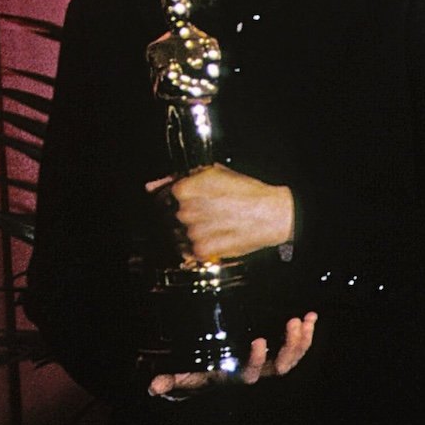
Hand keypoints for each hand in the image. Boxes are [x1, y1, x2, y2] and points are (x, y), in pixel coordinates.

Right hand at [147, 311, 317, 397]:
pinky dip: (307, 333)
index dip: (256, 360)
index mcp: (238, 376)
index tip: (258, 341)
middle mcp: (259, 372)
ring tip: (304, 319)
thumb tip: (154, 386)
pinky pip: (299, 347)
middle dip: (290, 346)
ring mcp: (272, 363)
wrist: (217, 373)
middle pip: (281, 366)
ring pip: (294, 357)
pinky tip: (312, 317)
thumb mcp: (187, 374)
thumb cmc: (202, 371)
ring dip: (302, 339)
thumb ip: (172, 378)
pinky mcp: (281, 351)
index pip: (251, 374)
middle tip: (292, 323)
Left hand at [165, 163, 294, 260]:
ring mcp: (193, 231)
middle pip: (173, 215)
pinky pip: (190, 250)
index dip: (177, 198)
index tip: (191, 201)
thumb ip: (180, 178)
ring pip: (180, 234)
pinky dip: (200, 246)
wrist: (273, 214)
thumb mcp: (217, 174)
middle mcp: (186, 210)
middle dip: (187, 215)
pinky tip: (217, 237)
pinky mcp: (202, 249)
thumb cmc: (249, 192)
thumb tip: (151, 186)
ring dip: (193, 231)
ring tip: (217, 225)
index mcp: (187, 188)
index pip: (164, 195)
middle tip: (210, 213)